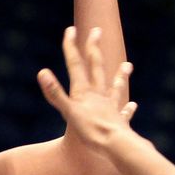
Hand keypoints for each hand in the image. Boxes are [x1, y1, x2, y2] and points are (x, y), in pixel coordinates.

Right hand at [38, 26, 137, 152]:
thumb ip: (55, 93)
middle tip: (96, 31)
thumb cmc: (91, 130)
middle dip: (94, 48)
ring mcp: (110, 106)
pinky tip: (132, 105)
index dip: (71, 47)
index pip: (75, 65)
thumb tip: (42, 72)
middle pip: (96, 67)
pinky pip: (123, 112)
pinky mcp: (119, 121)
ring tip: (127, 65)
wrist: (115, 144)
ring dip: (119, 75)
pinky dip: (127, 108)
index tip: (70, 29)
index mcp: (83, 92)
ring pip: (115, 87)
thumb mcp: (68, 112)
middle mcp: (98, 95)